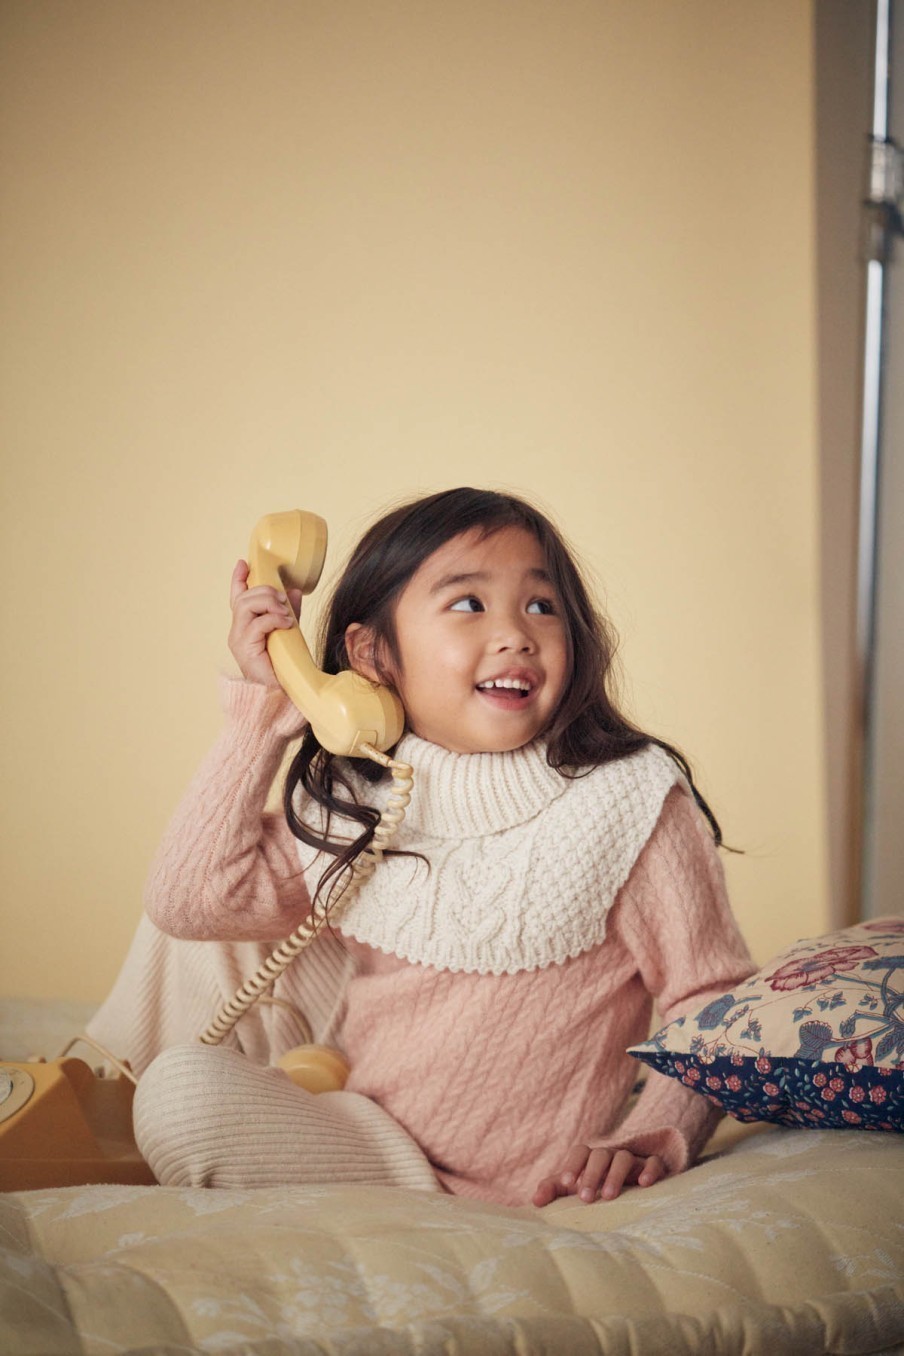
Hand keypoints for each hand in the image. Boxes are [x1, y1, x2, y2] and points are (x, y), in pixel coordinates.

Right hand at [228, 559, 301, 687]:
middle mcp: (237, 632)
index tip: (244, 564)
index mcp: (244, 627)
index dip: (238, 580)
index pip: (236, 598)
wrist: (277, 698)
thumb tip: (293, 591)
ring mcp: (238, 640)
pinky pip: (257, 623)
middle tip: (283, 598)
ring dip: (268, 603)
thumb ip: (287, 613)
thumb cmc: (282, 670)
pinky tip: (287, 623)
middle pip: (243, 597)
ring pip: (246, 606)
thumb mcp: (287, 633)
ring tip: (285, 613)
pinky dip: (273, 619)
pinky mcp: (245, 648)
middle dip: (265, 591)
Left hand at [532, 1145, 665, 1206]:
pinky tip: (644, 1184)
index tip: (568, 1184)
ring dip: (615, 1175)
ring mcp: (631, 1159)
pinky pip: (653, 1162)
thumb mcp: (572, 1191)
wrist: (627, 1195)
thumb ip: (552, 1191)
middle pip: (600, 1155)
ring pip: (623, 1158)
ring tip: (609, 1197)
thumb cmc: (593, 1190)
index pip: (580, 1152)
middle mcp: (609, 1155)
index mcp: (589, 1158)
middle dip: (592, 1175)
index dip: (573, 1165)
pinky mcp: (650, 1167)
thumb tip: (535, 1202)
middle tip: (586, 1198)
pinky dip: (649, 1170)